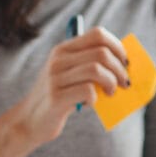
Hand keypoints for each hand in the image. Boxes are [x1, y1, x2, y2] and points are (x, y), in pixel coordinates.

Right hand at [9, 26, 129, 145]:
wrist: (30, 121)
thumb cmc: (59, 98)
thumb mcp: (71, 76)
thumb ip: (91, 66)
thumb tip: (125, 64)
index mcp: (63, 50)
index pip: (98, 35)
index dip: (117, 47)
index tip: (126, 63)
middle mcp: (58, 59)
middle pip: (101, 53)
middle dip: (120, 69)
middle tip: (124, 83)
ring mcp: (55, 77)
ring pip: (96, 70)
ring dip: (111, 83)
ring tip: (110, 93)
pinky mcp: (56, 97)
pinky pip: (87, 91)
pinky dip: (95, 99)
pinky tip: (90, 104)